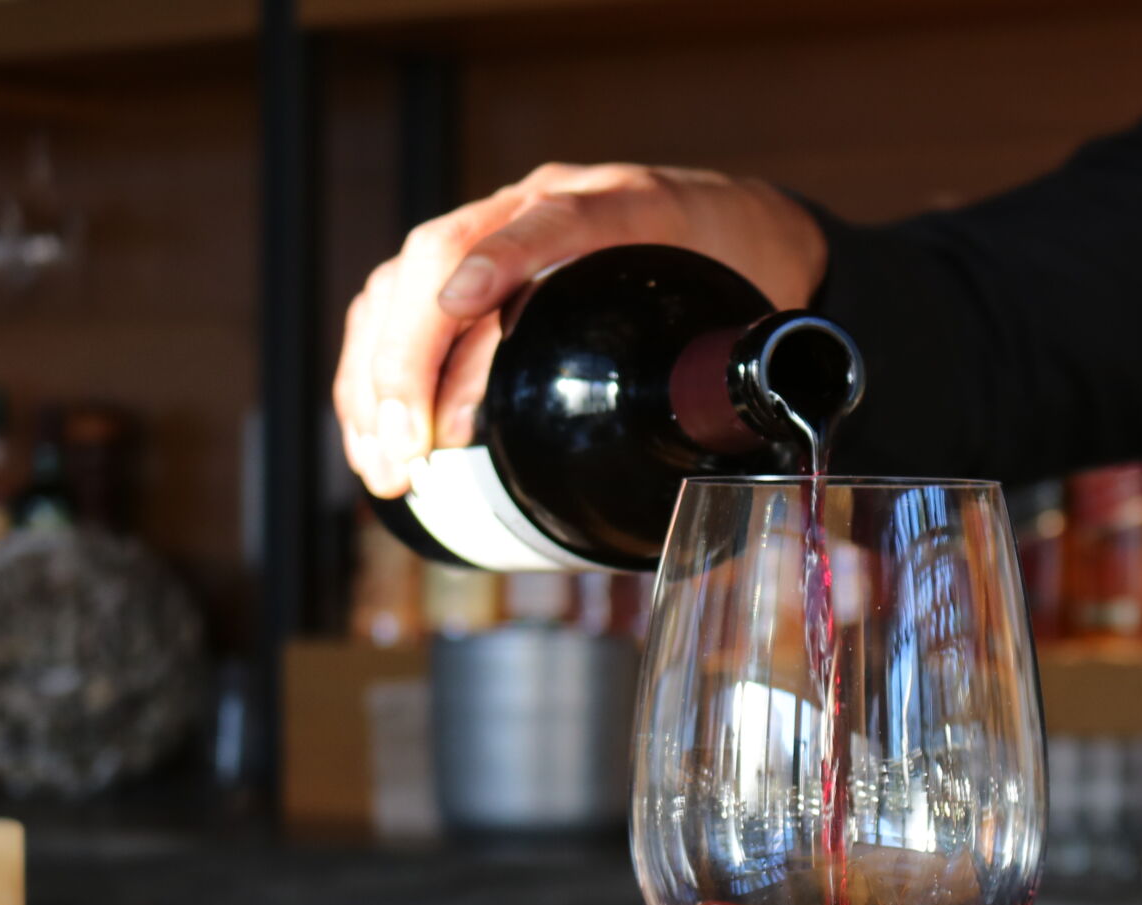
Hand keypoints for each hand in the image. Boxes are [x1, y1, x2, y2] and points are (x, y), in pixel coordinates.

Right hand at [333, 163, 827, 497]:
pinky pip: (395, 310)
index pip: (551, 220)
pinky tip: (375, 437)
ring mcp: (495, 230)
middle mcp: (542, 204)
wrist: (731, 226)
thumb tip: (767, 434)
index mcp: (626, 205)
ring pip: (403, 285)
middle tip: (412, 448)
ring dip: (377, 378)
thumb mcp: (758, 302)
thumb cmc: (741, 267)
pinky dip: (374, 375)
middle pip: (445, 255)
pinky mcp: (466, 268)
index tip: (461, 304)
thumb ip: (751, 356)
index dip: (502, 258)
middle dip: (411, 358)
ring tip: (388, 464)